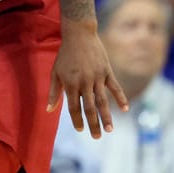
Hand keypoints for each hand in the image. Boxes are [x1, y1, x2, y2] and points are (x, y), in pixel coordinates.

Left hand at [50, 23, 127, 138]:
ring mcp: (97, 77)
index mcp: (70, 84)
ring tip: (110, 130)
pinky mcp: (107, 71)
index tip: (81, 130)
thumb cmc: (65, 56)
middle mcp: (84, 83)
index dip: (77, 119)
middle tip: (97, 137)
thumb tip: (49, 110)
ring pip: (103, 101)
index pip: (74, 107)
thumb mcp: (55, 73)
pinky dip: (120, 98)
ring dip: (107, 116)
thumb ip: (54, 92)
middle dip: (93, 124)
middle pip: (89, 108)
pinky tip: (125, 109)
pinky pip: (115, 87)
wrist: (79, 35)